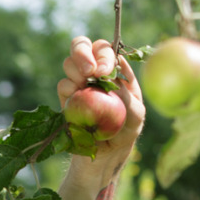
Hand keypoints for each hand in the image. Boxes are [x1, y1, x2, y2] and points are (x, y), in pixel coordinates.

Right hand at [59, 37, 144, 159]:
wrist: (105, 153)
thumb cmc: (126, 131)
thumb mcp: (136, 117)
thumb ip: (128, 98)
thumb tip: (114, 81)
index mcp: (116, 70)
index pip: (108, 49)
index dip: (104, 55)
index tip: (104, 71)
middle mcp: (96, 71)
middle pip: (83, 45)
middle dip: (82, 52)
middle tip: (89, 71)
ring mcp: (79, 82)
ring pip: (69, 62)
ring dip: (75, 71)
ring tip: (83, 87)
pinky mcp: (67, 97)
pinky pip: (62, 84)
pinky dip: (68, 89)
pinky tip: (75, 97)